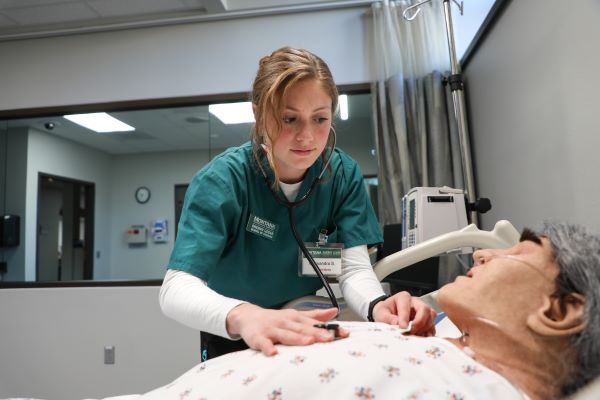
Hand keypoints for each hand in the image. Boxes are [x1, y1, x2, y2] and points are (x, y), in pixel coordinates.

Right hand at [226, 304, 349, 355]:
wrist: (248, 317)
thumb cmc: (275, 319)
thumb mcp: (295, 315)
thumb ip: (315, 315)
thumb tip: (334, 311)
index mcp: (296, 318)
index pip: (315, 323)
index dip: (329, 328)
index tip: (343, 333)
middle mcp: (286, 322)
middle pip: (303, 329)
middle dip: (317, 333)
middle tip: (330, 339)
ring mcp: (272, 329)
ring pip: (286, 334)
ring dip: (297, 338)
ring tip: (308, 342)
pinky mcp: (258, 338)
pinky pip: (264, 343)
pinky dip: (268, 348)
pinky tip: (273, 353)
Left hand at [372, 291, 436, 335]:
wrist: (387, 315)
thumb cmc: (385, 312)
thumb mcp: (381, 313)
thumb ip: (389, 319)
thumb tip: (398, 324)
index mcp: (403, 298)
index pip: (407, 306)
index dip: (405, 318)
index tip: (403, 328)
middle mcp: (415, 302)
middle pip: (424, 309)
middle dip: (419, 322)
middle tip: (412, 332)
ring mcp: (422, 310)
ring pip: (431, 316)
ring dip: (425, 327)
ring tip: (416, 335)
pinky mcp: (426, 319)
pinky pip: (433, 325)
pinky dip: (429, 332)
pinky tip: (422, 338)